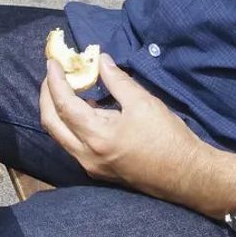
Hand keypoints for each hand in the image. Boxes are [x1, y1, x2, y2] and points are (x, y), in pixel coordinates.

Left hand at [40, 53, 235, 218]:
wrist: (188, 176)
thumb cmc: (168, 138)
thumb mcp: (143, 103)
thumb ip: (117, 80)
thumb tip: (100, 60)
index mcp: (97, 137)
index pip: (63, 105)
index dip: (55, 81)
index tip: (53, 62)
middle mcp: (87, 156)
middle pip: (51, 123)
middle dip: (47, 95)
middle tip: (54, 74)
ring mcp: (91, 166)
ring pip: (60, 135)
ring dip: (58, 110)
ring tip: (67, 87)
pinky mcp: (99, 170)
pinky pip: (73, 144)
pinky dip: (71, 124)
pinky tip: (85, 108)